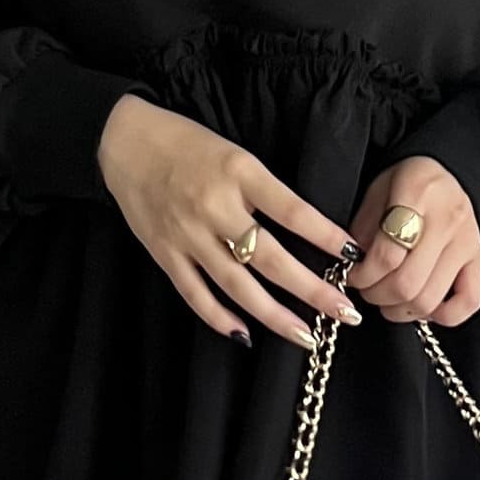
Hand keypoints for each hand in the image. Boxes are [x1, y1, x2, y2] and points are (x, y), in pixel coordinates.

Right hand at [97, 93, 364, 349]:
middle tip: (345, 313)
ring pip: (236, 285)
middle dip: (311, 290)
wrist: (125, 141)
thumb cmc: (188, 144)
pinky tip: (245, 335)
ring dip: (274, 315)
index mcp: (240, 173)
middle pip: (270, 258)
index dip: (325, 236)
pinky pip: (195, 294)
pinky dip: (220, 318)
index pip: (293, 211)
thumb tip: (308, 232)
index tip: (354, 256)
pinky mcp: (164, 253)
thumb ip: (266, 191)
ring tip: (306, 337)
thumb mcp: (237, 154)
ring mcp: (187, 235)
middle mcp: (215, 207)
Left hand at [344, 156, 479, 326]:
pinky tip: (422, 307)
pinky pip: (469, 302)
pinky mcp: (479, 260)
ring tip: (387, 299)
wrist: (442, 174)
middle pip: (407, 283)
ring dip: (400, 310)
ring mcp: (468, 242)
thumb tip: (354, 270)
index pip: (387, 255)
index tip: (352, 274)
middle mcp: (449, 219)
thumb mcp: (375, 193)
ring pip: (430, 299)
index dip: (362, 275)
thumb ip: (362, 231)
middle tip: (366, 289)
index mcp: (419, 193)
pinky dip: (442, 315)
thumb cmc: (405, 184)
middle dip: (376, 295)